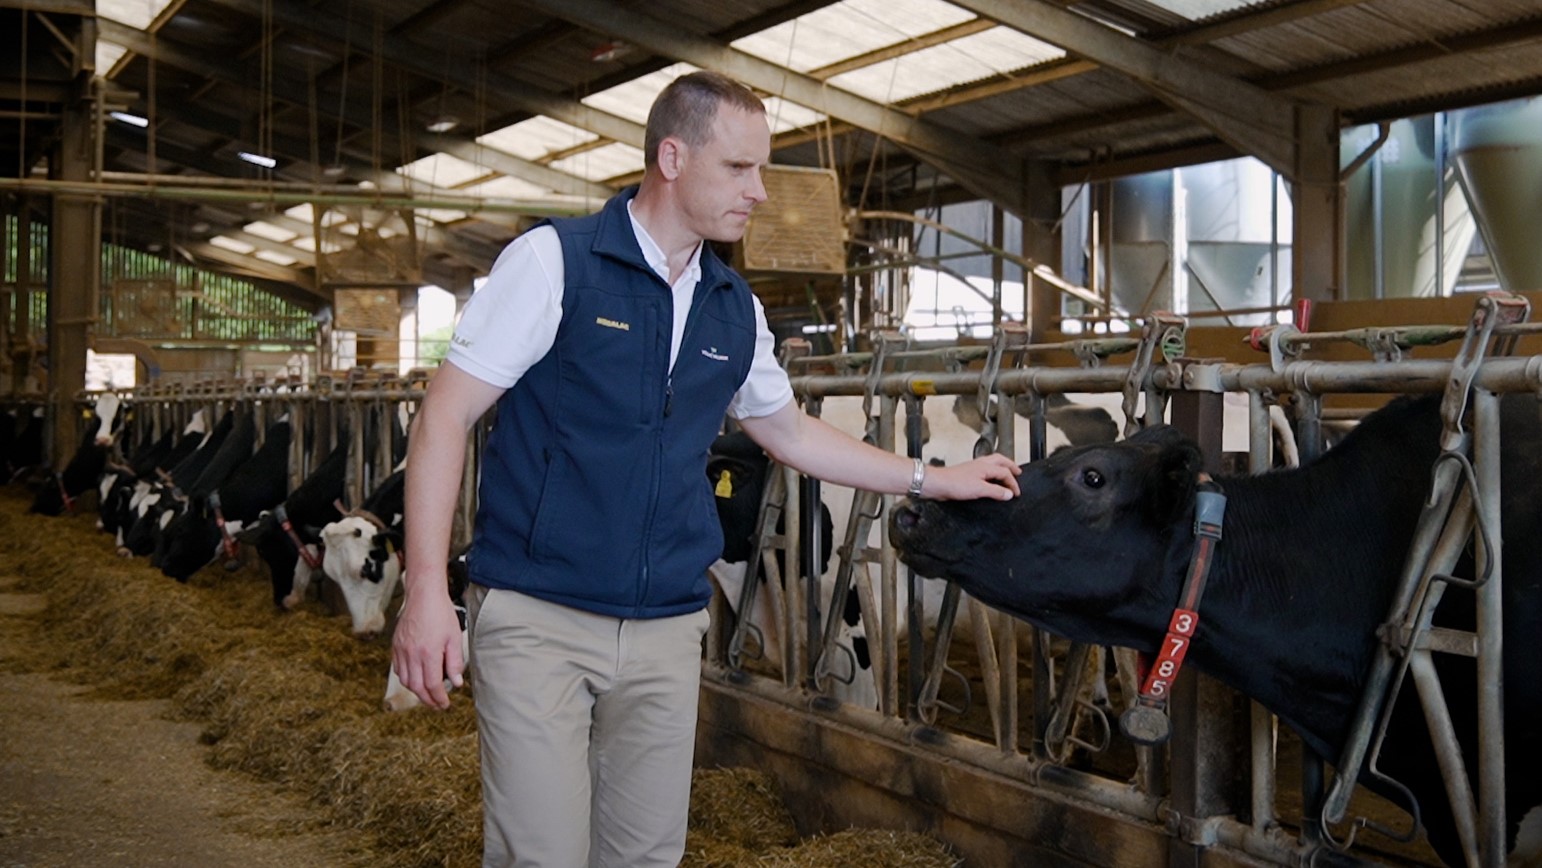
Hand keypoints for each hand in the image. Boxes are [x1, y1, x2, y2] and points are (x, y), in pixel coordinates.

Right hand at [390, 583, 464, 709]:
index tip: (445, 704)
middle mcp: (412, 654)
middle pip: (417, 687)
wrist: (423, 595)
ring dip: (416, 691)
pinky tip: (415, 678)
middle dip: (427, 700)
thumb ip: (454, 662)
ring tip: (427, 694)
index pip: (433, 685)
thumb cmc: (440, 613)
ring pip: (405, 680)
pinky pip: (397, 669)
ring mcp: (401, 650)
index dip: (439, 698)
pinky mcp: (395, 645)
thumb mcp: (454, 638)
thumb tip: (456, 683)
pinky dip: (406, 678)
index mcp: (428, 653)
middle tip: (436, 704)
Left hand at [922, 453, 1020, 500]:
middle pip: (1000, 461)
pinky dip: (992, 473)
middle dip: (1010, 466)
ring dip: (1002, 468)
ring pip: (992, 463)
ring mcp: (974, 468)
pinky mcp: (968, 474)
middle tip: (1018, 472)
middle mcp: (981, 464)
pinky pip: (985, 471)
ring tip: (1007, 474)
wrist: (937, 484)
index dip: (1013, 483)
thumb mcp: (979, 490)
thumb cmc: (955, 484)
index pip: (1005, 472)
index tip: (1016, 493)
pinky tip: (990, 480)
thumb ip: (996, 491)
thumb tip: (1009, 493)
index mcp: (986, 466)